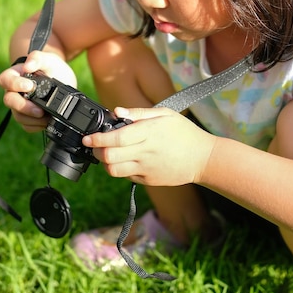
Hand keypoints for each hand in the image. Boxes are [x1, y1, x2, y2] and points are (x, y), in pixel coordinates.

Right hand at [0, 51, 76, 131]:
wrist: (62, 80)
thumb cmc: (51, 67)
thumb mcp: (47, 59)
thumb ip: (37, 58)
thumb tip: (28, 66)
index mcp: (15, 76)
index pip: (5, 80)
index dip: (15, 84)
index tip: (30, 86)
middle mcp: (14, 92)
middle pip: (9, 101)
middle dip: (23, 107)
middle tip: (39, 109)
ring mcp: (20, 106)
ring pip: (18, 116)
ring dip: (32, 119)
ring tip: (46, 116)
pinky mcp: (28, 118)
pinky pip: (27, 126)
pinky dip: (37, 126)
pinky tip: (47, 121)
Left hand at [83, 107, 216, 185]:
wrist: (203, 159)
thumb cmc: (184, 133)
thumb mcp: (165, 114)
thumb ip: (138, 113)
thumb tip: (116, 111)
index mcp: (149, 133)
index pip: (116, 138)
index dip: (98, 138)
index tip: (88, 137)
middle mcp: (146, 152)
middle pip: (110, 156)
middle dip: (96, 150)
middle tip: (94, 144)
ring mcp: (146, 169)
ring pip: (114, 170)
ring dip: (105, 162)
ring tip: (107, 153)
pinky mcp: (148, 180)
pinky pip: (126, 177)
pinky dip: (119, 169)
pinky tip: (125, 160)